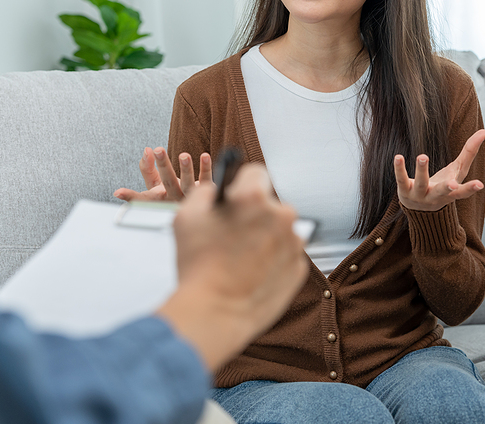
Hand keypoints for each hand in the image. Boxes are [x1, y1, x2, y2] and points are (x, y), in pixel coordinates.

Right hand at [114, 147, 212, 201]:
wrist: (197, 210)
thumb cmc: (172, 194)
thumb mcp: (155, 184)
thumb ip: (147, 168)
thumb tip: (146, 150)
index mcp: (160, 199)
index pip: (143, 198)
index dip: (131, 196)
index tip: (119, 192)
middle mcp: (175, 199)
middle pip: (168, 183)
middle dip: (163, 167)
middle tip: (158, 150)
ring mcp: (192, 197)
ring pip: (188, 184)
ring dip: (186, 169)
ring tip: (184, 155)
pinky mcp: (208, 193)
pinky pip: (206, 180)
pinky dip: (206, 168)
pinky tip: (205, 156)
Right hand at [155, 164, 308, 370]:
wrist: (215, 313)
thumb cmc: (198, 265)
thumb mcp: (186, 216)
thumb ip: (204, 192)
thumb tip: (216, 190)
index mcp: (255, 197)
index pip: (255, 172)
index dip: (241, 183)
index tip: (235, 196)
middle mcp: (281, 215)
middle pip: (268, 204)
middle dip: (252, 214)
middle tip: (232, 235)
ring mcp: (294, 243)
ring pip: (279, 230)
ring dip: (264, 238)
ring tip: (240, 259)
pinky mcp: (299, 267)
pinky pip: (285, 255)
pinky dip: (272, 261)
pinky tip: (251, 274)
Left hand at [394, 129, 484, 211]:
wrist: (419, 208)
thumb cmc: (444, 184)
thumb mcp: (457, 170)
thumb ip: (470, 151)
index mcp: (451, 194)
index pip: (462, 193)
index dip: (470, 189)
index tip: (479, 185)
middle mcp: (436, 197)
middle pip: (442, 192)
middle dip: (447, 188)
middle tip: (452, 183)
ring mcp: (419, 195)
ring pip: (421, 183)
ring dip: (422, 170)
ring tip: (423, 156)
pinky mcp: (404, 190)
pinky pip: (402, 179)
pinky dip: (400, 169)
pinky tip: (398, 157)